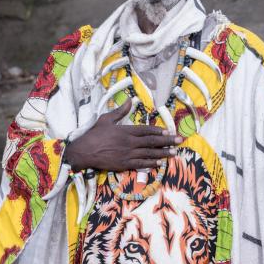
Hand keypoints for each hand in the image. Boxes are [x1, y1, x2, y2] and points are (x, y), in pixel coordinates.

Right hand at [63, 100, 181, 171]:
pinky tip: (160, 163)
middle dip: (167, 141)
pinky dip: (151, 163)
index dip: (159, 130)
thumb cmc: (94, 134)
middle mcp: (130, 142)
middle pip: (152, 141)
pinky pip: (141, 164)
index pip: (146, 130)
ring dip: (163, 153)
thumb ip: (120, 111)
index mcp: (126, 130)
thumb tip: (130, 100)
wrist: (84, 152)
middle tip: (180, 141)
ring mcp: (128, 154)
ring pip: (149, 153)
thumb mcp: (106, 119)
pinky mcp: (124, 164)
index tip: (169, 131)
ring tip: (174, 153)